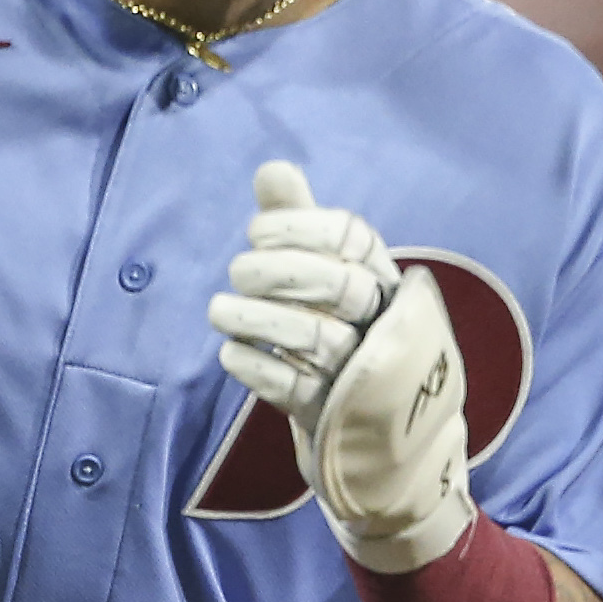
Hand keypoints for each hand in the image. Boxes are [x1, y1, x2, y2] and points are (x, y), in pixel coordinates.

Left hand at [207, 161, 473, 570]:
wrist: (379, 434)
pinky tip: (231, 354)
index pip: (351, 235)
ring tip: (219, 311)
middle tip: (236, 271)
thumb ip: (300, 222)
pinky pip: (297, 390)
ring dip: (258, 320)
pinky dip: (258, 369)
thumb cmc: (346, 333)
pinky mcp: (336, 417)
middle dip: (280, 272)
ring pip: (316, 340)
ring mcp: (363, 373)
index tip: (257, 230)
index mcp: (383, 276)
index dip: (299, 226)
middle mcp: (381, 321)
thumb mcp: (329, 275)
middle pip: (340, 287)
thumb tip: (272, 168)